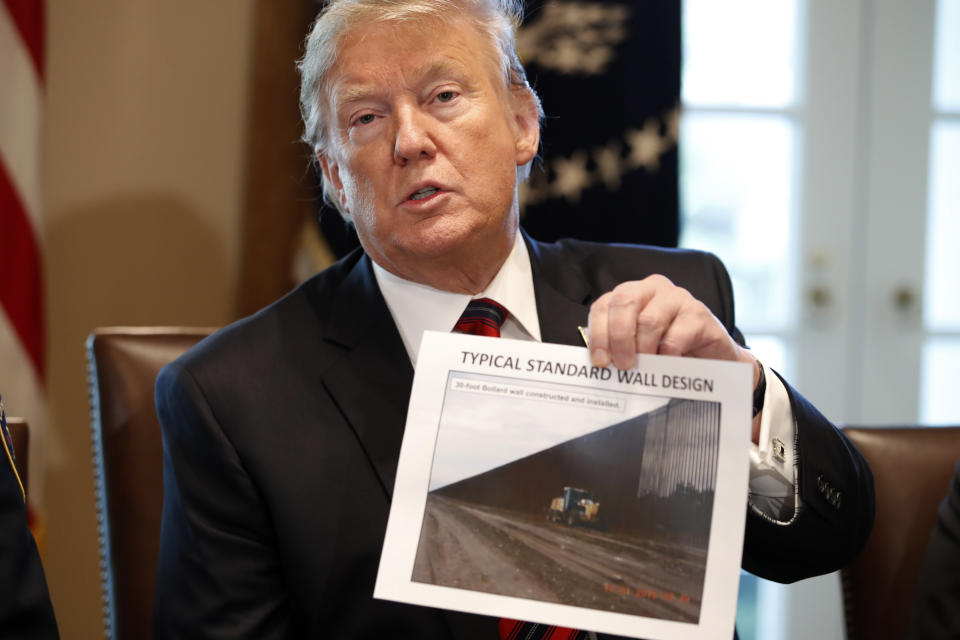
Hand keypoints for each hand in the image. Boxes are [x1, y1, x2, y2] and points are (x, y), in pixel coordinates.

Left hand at [588, 276, 762, 441]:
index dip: (598, 333)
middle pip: (625, 301)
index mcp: (631, 294)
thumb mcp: (638, 346)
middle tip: (622, 365)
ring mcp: (677, 298)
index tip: (600, 361)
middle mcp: (652, 289)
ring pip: (649, 319)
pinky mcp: (699, 314)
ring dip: (643, 349)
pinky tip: (666, 366)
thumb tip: (601, 365)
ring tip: (644, 369)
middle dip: (618, 337)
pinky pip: (676, 337)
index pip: (604, 305)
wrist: (710, 358)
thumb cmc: (668, 350)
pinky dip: (667, 356)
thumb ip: (618, 348)